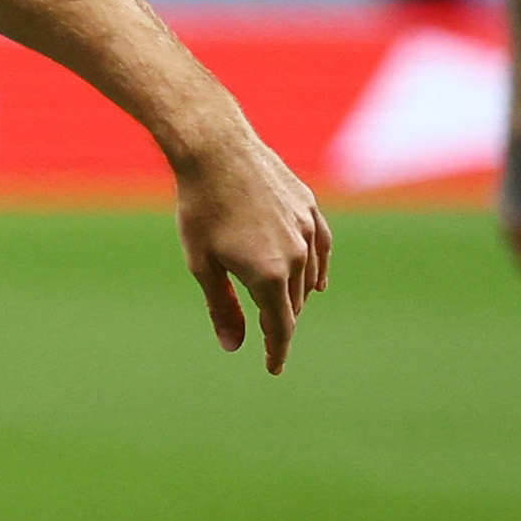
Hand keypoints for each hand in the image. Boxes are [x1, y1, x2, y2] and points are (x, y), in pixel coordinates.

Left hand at [171, 129, 332, 372]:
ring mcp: (307, 230)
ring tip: (282, 311)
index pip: (280, 326)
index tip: (273, 369)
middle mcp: (296, 256)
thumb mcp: (202, 265)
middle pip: (293, 304)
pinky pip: (320, 248)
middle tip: (268, 341)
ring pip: (309, 277)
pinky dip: (318, 269)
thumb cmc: (200, 209)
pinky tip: (316, 282)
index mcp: (268, 275)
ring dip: (296, 297)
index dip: (276, 350)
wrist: (217, 151)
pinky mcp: (310, 209)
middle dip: (281, 324)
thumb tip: (233, 346)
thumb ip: (221, 307)